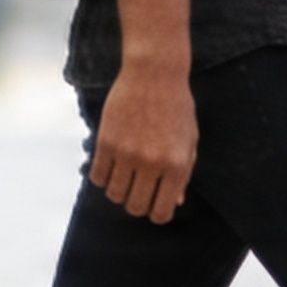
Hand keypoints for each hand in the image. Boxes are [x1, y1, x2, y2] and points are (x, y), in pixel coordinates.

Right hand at [90, 63, 197, 222]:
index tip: (152, 206)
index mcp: (176, 165)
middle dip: (136, 204)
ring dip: (118, 191)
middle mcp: (151, 163)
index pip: (161, 211)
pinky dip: (103, 177)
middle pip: (135, 207)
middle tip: (137, 192)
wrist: (154, 72)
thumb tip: (174, 202)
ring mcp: (127, 153)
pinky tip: (110, 166)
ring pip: (114, 194)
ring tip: (123, 178)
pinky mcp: (106, 141)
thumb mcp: (188, 140)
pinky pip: (98, 176)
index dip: (156, 214)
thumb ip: (183, 172)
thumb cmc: (176, 106)